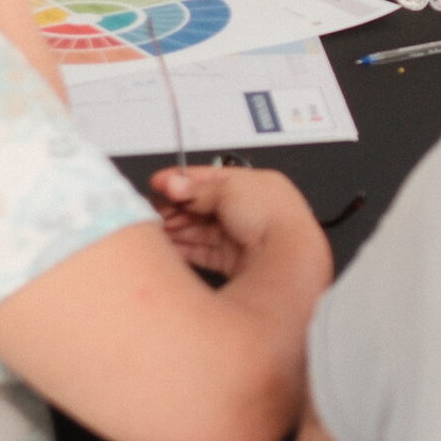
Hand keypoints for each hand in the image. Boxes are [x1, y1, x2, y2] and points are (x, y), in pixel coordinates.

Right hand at [150, 165, 327, 281]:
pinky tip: (167, 246)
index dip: (183, 181)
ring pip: (202, 230)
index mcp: (255, 185)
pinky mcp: (236, 262)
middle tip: (151, 209)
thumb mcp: (229, 190)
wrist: (289, 256)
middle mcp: (251, 211)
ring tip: (153, 227)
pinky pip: (205, 252)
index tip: (159, 183)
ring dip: (177, 228)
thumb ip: (197, 189)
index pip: (212, 179)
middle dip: (176, 207)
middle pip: (204, 207)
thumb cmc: (273, 218)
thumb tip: (174, 184)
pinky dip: (186, 248)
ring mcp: (244, 237)